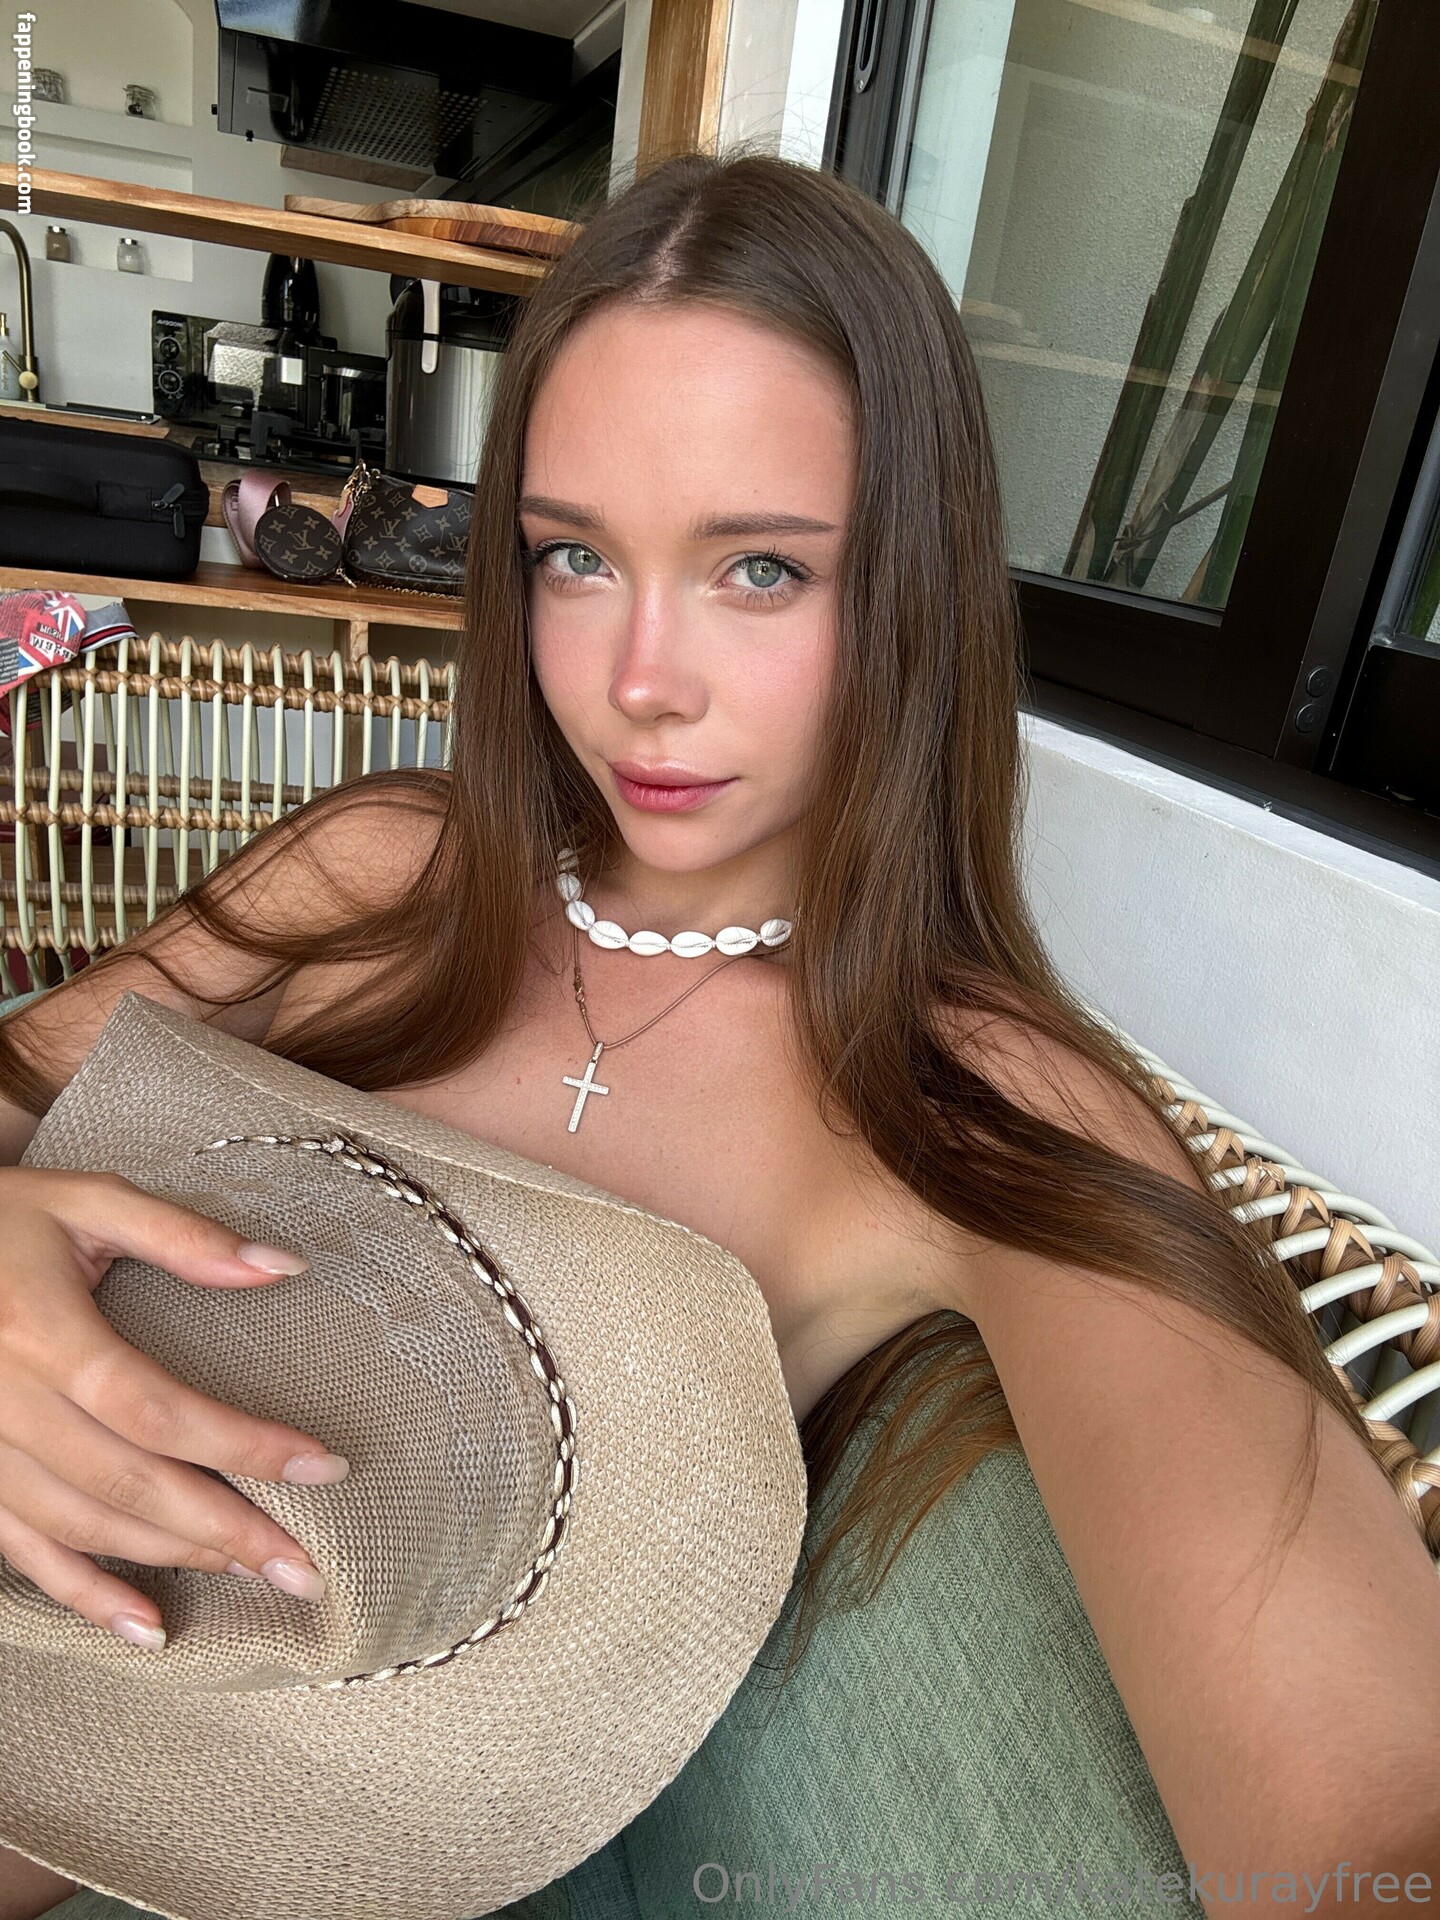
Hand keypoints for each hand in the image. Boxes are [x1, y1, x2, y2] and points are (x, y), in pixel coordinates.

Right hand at [0, 1166, 348, 1650]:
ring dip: (171, 1556)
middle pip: (128, 1482)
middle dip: (224, 1529)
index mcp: (41, 1329)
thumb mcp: (88, 1200)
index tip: (323, 1466)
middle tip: (304, 1564)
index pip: (156, 1407)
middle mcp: (3, 1400)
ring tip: (252, 1569)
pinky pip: (24, 1550)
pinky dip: (86, 1595)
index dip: (242, 1444)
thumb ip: (182, 1235)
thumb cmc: (4, 1221)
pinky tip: (148, 1627)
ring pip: (82, 1524)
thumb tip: (283, 1266)